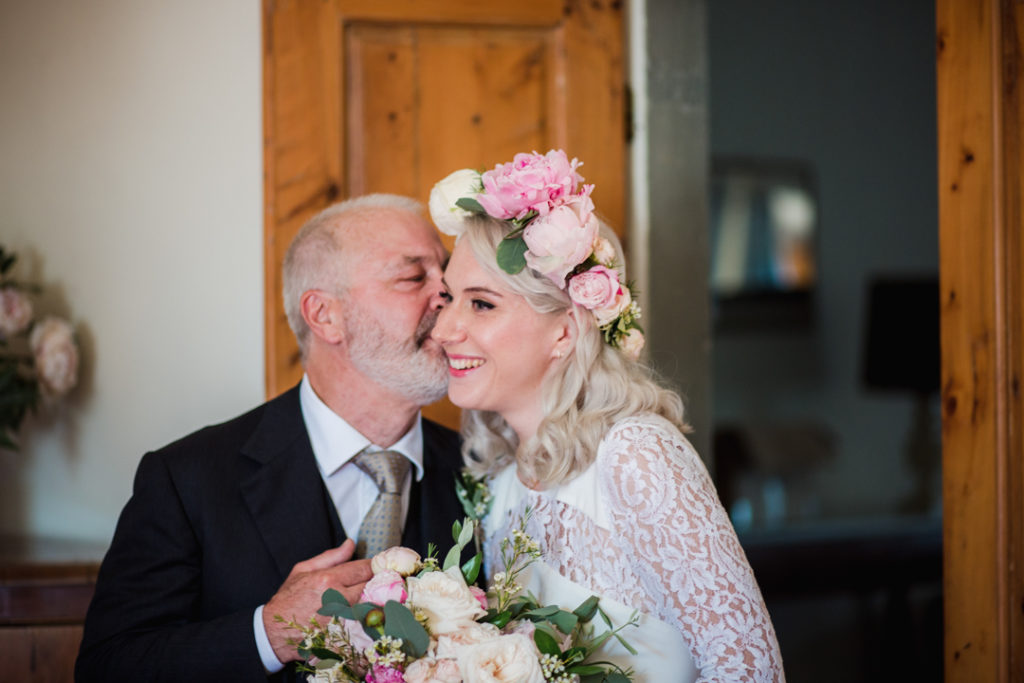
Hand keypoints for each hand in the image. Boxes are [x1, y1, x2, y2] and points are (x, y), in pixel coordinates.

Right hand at [263, 539, 372, 661]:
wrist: (274, 632)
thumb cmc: (288, 599)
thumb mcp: (303, 570)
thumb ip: (331, 557)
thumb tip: (351, 544)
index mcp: (328, 579)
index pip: (364, 568)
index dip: (375, 567)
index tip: (379, 567)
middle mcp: (338, 598)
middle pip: (373, 586)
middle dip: (379, 583)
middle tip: (381, 582)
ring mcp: (342, 619)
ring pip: (373, 605)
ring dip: (377, 601)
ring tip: (376, 599)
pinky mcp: (344, 635)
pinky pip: (366, 625)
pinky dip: (371, 620)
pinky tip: (371, 617)